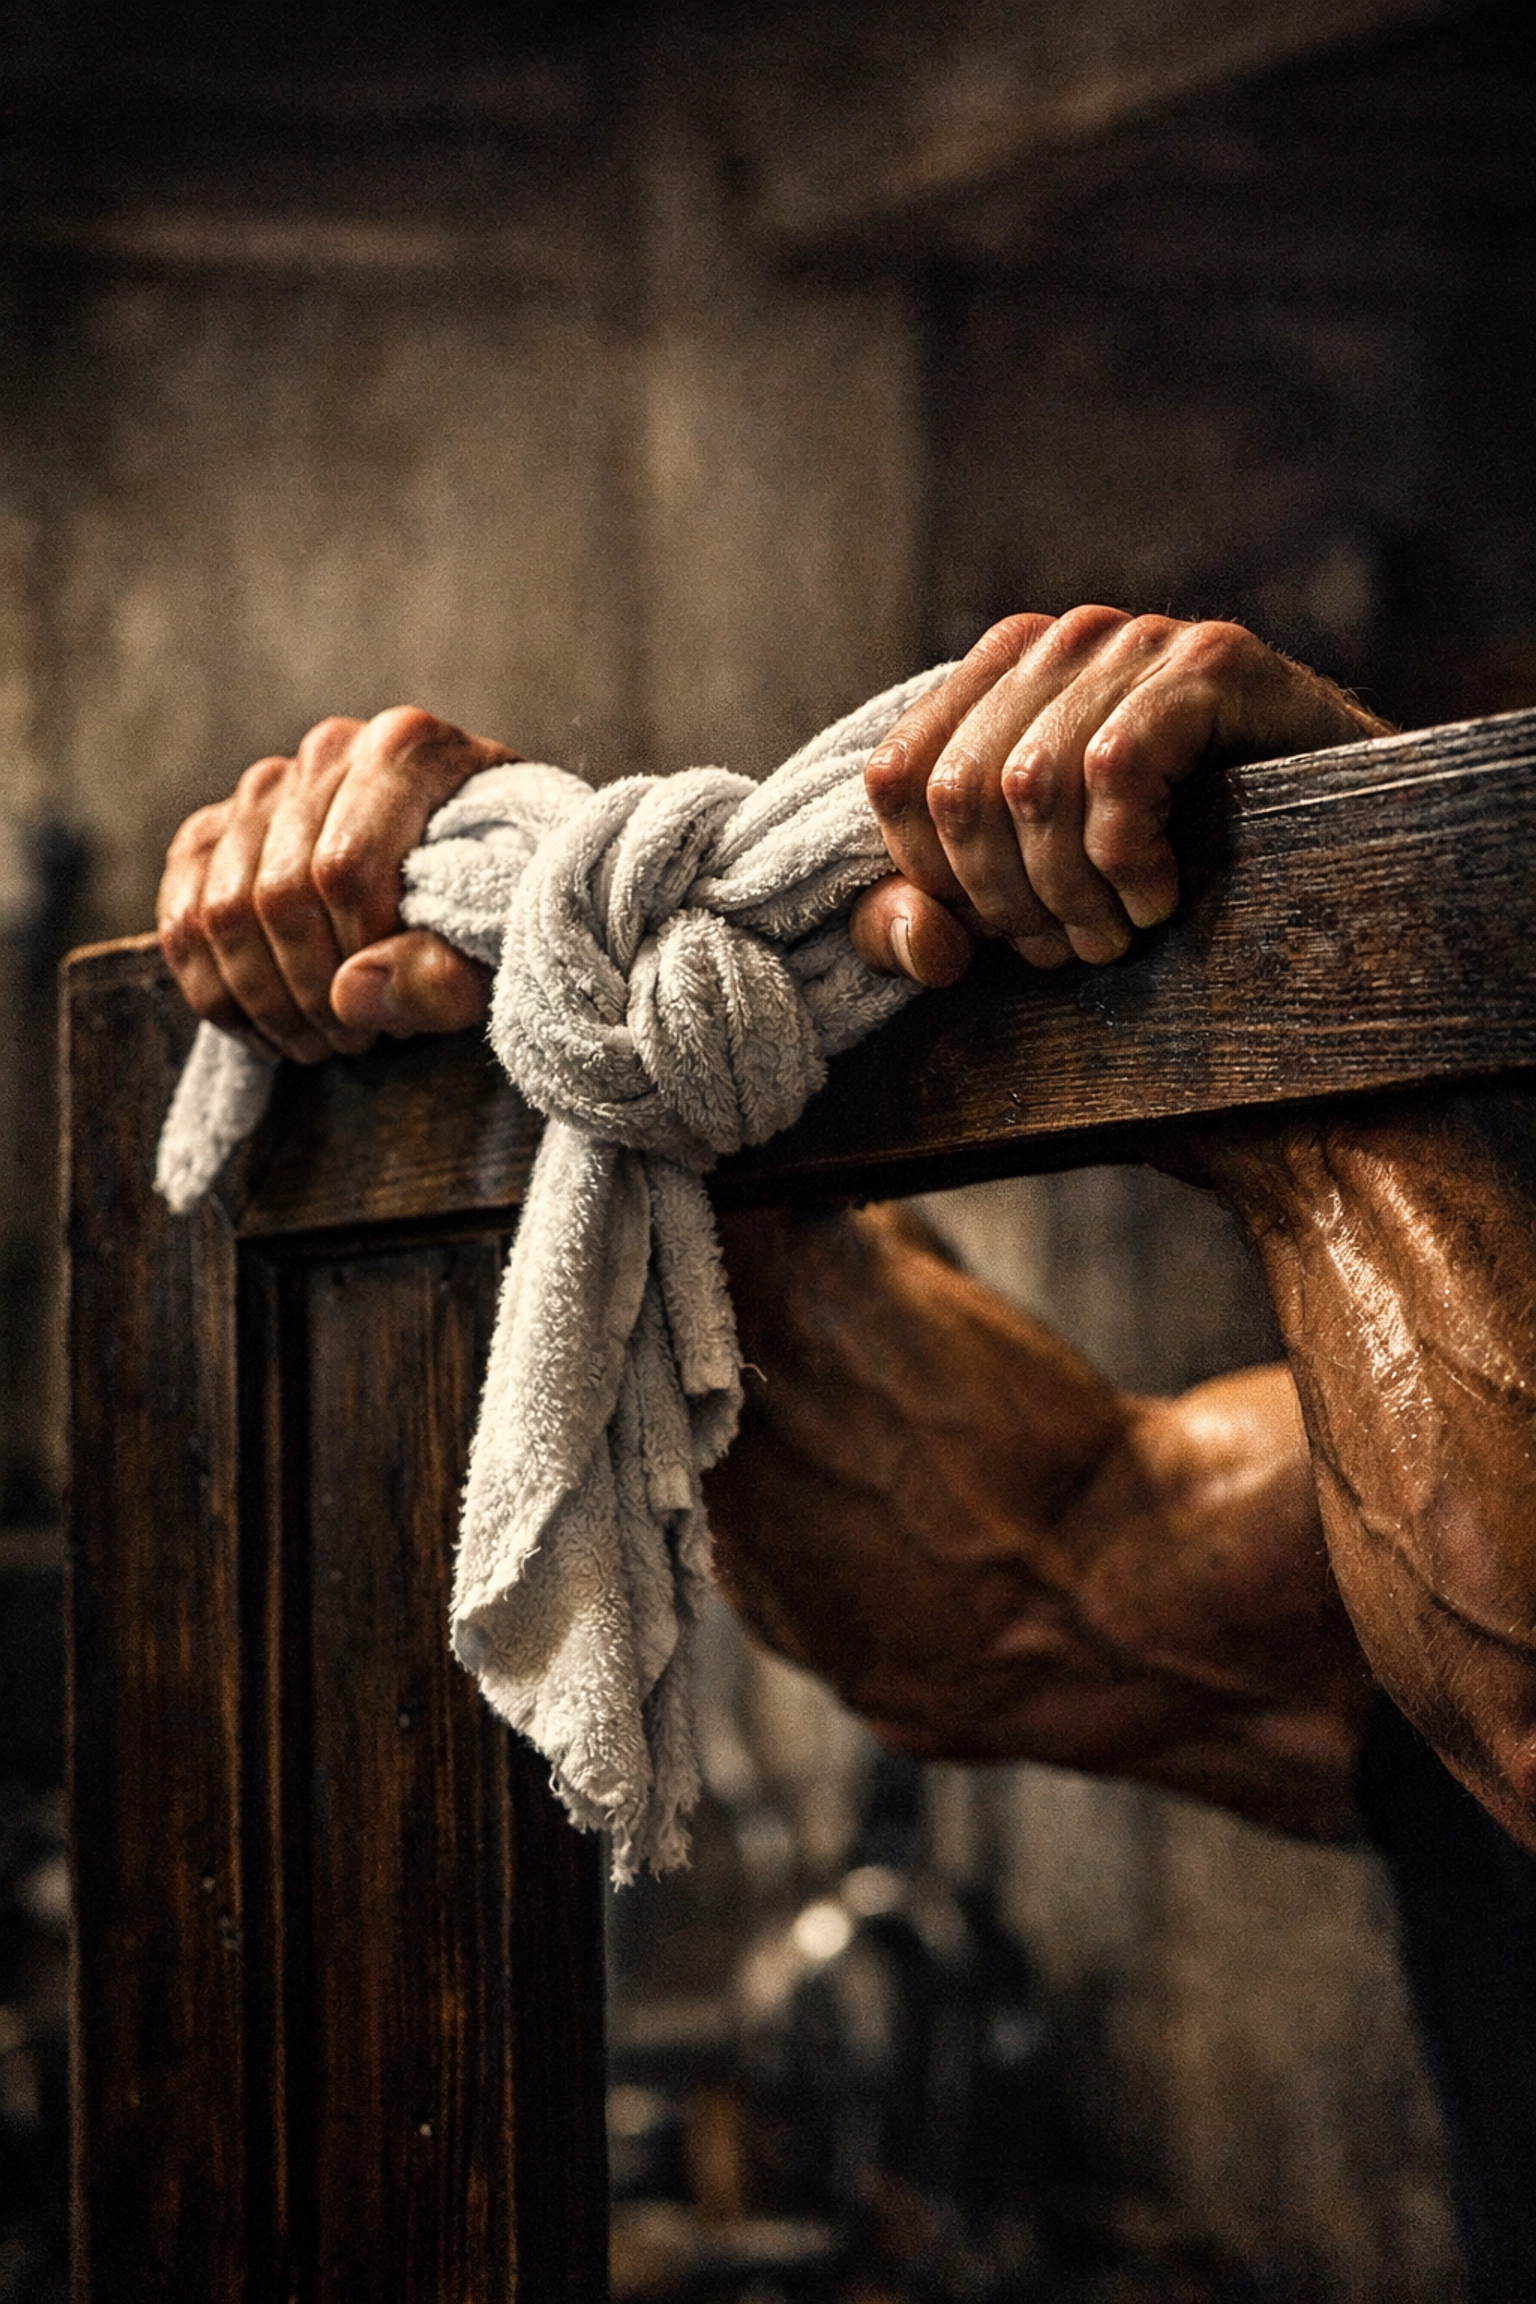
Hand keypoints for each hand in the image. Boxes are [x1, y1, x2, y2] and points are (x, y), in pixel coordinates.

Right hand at [158, 706, 509, 1060]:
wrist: (481, 878)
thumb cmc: (498, 910)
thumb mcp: (500, 950)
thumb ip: (444, 975)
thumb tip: (348, 996)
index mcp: (406, 750)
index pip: (346, 867)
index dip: (359, 958)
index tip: (395, 1016)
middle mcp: (328, 751)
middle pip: (280, 894)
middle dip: (312, 994)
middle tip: (355, 1044)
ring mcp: (265, 789)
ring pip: (222, 909)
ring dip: (265, 1002)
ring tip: (320, 1042)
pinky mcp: (216, 832)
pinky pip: (180, 915)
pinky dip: (215, 991)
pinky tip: (267, 1030)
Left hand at [849, 607, 1393, 985]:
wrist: (1347, 829)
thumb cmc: (1176, 862)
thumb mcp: (1037, 896)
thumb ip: (941, 917)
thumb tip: (920, 948)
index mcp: (992, 681)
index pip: (897, 779)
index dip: (936, 881)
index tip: (1005, 937)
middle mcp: (1052, 643)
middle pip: (959, 793)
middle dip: (1007, 903)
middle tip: (1074, 948)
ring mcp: (1130, 641)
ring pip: (1031, 787)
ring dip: (1073, 894)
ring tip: (1121, 932)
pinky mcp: (1208, 661)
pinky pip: (1116, 770)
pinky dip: (1128, 859)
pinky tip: (1164, 893)